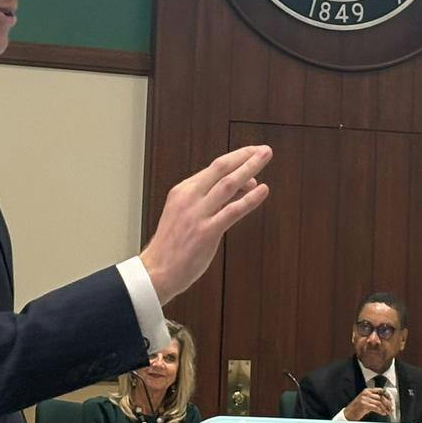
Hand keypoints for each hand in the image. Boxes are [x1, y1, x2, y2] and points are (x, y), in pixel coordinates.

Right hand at [139, 146, 272, 301]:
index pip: (213, 169)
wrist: (156, 272)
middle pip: (220, 168)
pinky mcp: (206, 232)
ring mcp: (197, 214)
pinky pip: (232, 211)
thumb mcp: (185, 214)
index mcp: (182, 191)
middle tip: (264, 150)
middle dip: (245, 156)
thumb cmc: (173, 246)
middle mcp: (189, 197)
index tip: (251, 154)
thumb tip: (243, 187)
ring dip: (250, 168)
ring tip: (265, 158)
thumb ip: (211, 201)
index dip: (236, 160)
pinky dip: (250, 199)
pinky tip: (263, 190)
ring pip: (228, 184)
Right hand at [344, 388, 392, 420]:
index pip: (380, 390)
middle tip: (391, 408)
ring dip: (385, 408)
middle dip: (388, 403)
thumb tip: (385, 402)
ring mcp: (365, 398)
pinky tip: (383, 413)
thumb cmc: (357, 408)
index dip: (387, 395)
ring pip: (379, 403)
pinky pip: (376, 407)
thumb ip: (374, 399)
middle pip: (381, 397)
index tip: (391, 400)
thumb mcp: (366, 401)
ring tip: (388, 412)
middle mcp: (366, 393)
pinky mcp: (364, 405)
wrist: (348, 413)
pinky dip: (381, 411)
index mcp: (367, 390)